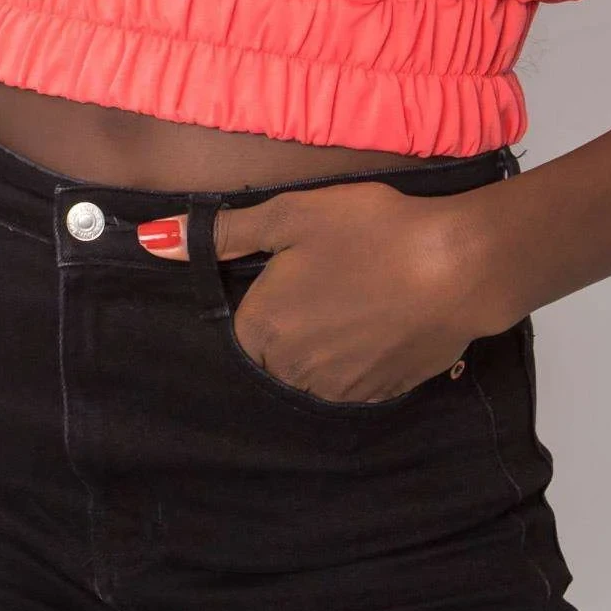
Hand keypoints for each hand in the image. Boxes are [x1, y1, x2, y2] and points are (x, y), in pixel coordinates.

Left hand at [139, 181, 490, 402]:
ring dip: (328, 342)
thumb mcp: (292, 214)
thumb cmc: (370, 231)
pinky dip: (364, 354)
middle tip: (334, 276)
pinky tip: (385, 318)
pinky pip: (357, 381)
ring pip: (315, 370)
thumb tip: (154, 240)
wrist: (456, 265)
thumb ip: (224, 233)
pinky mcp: (383, 395)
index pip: (242, 326)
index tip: (296, 268)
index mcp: (262, 329)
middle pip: (276, 353)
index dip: (268, 293)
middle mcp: (292, 372)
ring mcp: (339, 390)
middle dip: (295, 322)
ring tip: (361, 294)